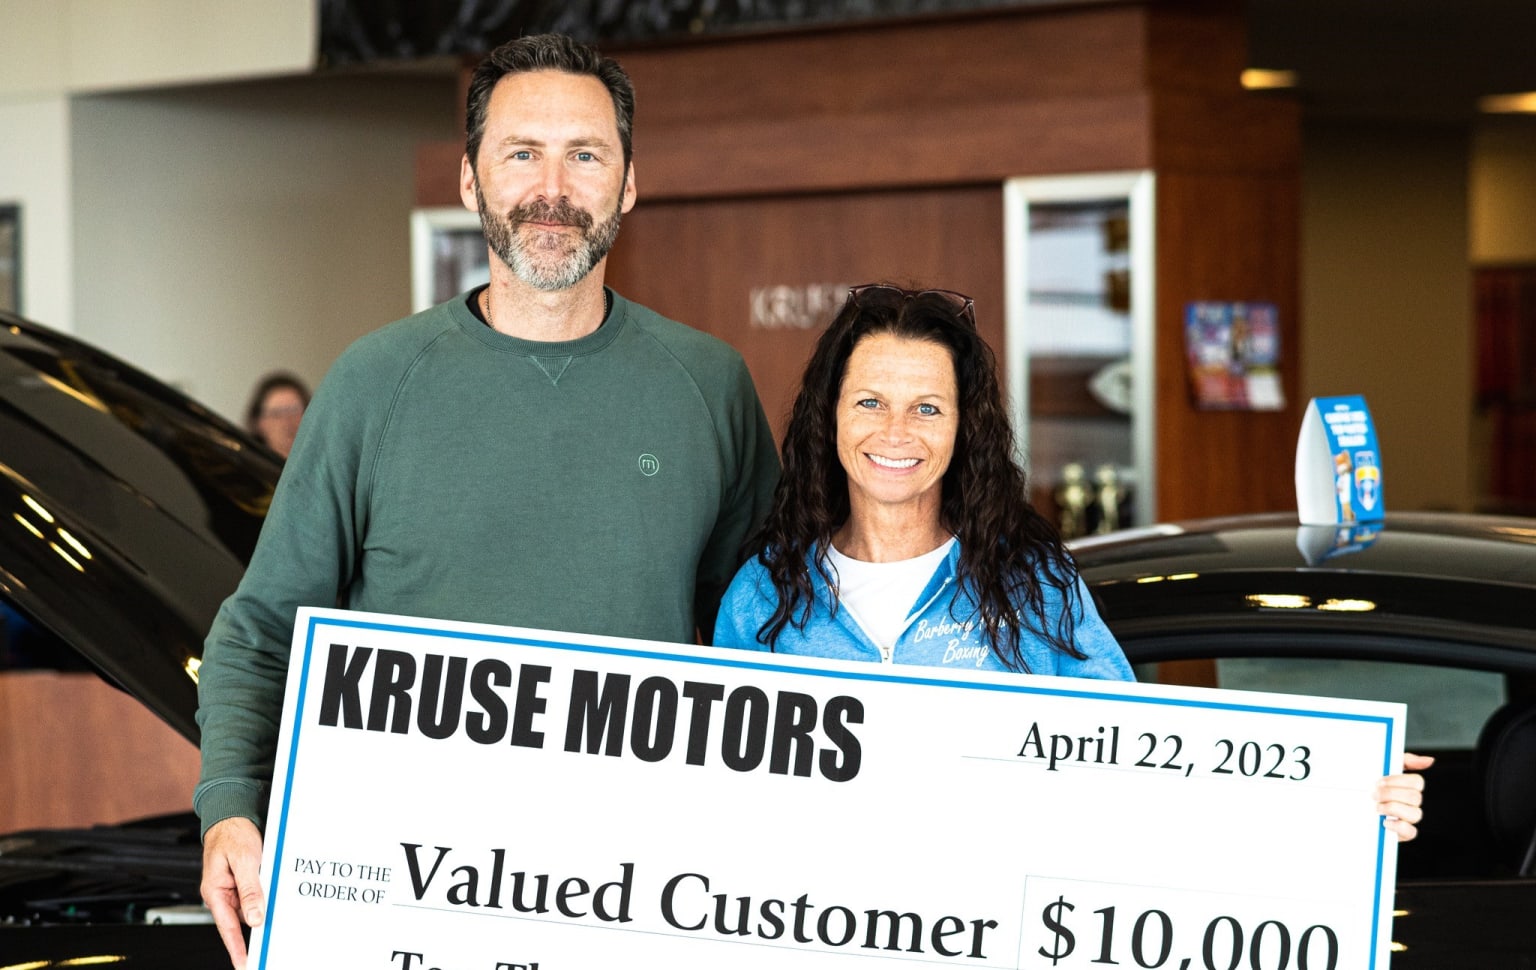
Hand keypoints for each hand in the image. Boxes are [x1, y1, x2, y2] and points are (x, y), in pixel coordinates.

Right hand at [201, 816, 265, 968]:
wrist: (232, 817)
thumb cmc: (233, 835)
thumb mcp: (245, 861)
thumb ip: (250, 890)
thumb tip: (254, 917)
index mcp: (215, 891)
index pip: (227, 927)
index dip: (237, 948)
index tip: (245, 964)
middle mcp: (221, 894)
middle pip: (239, 921)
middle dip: (254, 933)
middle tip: (267, 947)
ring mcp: (231, 889)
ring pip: (249, 909)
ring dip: (262, 912)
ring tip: (275, 915)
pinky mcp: (241, 883)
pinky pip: (253, 897)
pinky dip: (263, 899)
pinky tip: (274, 898)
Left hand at [1378, 751, 1433, 841]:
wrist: (1350, 806)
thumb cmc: (1370, 786)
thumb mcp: (1383, 768)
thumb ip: (1404, 760)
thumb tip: (1428, 760)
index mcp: (1408, 786)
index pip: (1417, 782)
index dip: (1398, 781)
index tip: (1380, 781)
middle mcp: (1411, 803)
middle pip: (1415, 797)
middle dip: (1391, 794)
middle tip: (1374, 794)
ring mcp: (1408, 818)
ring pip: (1415, 814)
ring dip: (1393, 809)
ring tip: (1376, 808)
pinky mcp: (1403, 833)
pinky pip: (1411, 832)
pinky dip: (1398, 827)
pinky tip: (1385, 822)